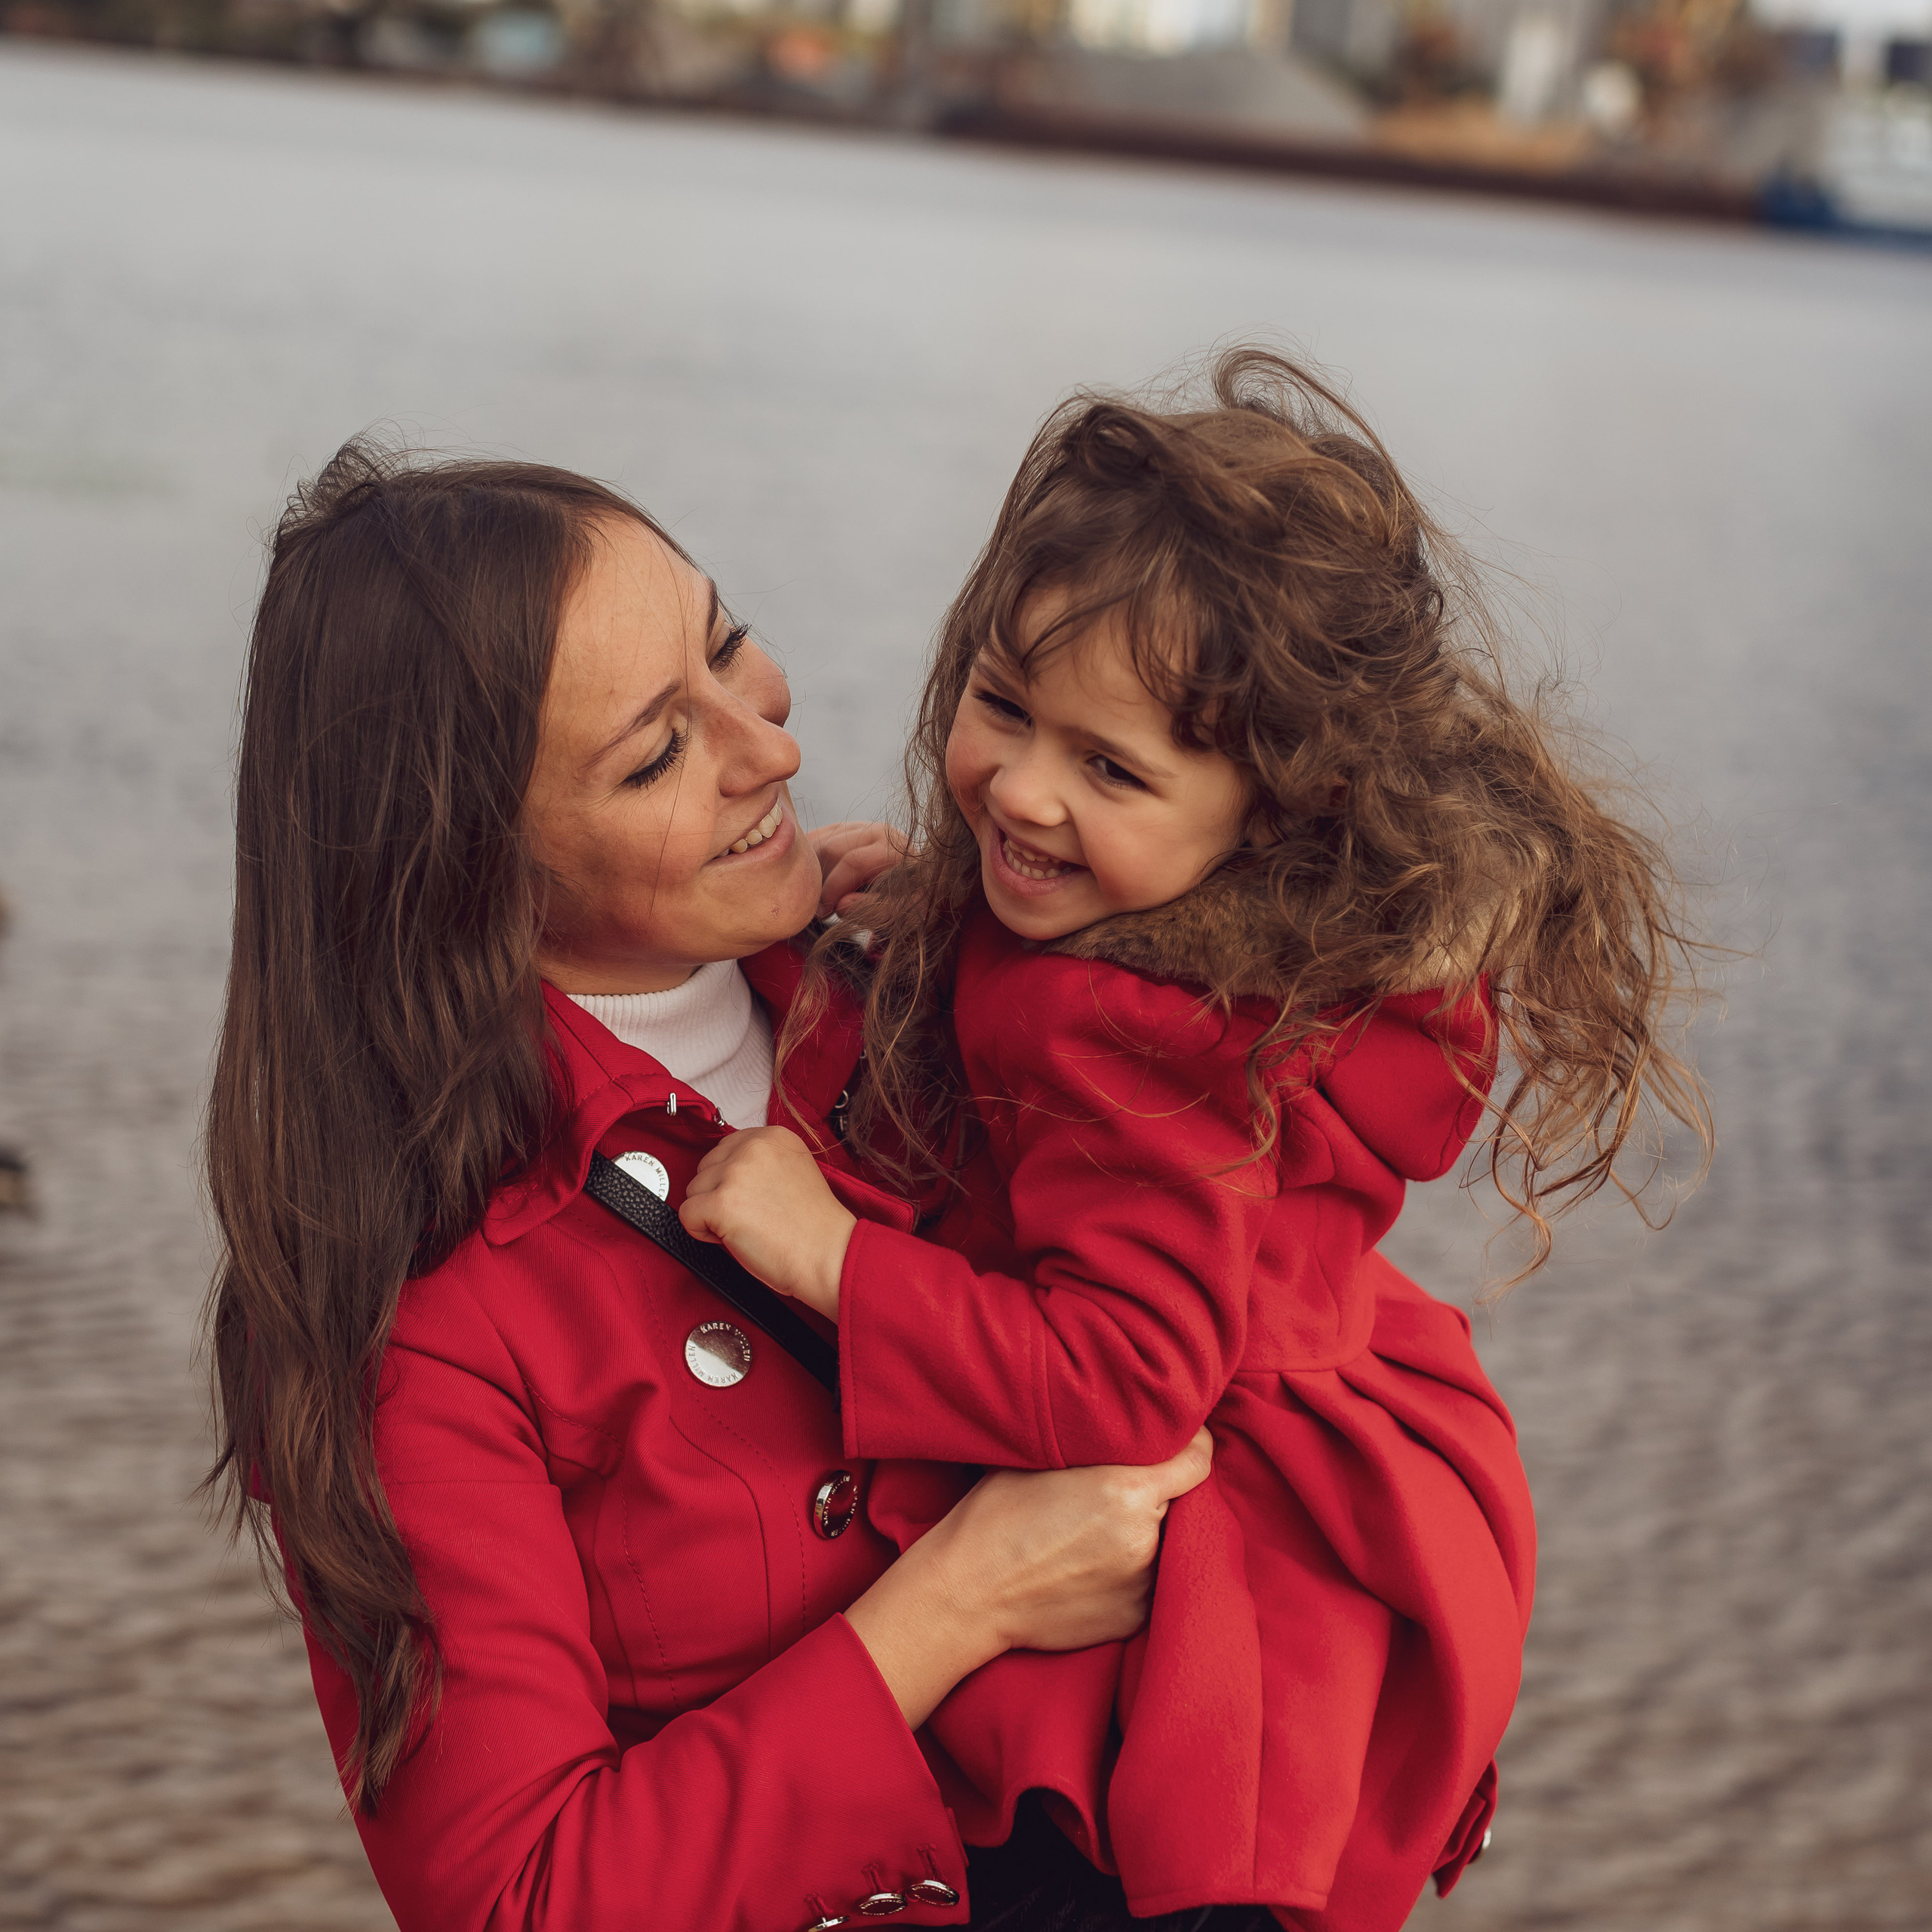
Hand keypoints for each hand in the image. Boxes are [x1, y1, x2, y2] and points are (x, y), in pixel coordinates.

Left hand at [678, 1126, 854, 1319]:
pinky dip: (702, 1232)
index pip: (725, 1149)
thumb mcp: (792, 1172)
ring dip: (710, 1214)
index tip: (752, 1199)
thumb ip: (760, 1164)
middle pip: (706, 1168)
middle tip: (752, 1217)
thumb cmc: (814, 1226)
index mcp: (773, 1136)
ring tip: (747, 1227)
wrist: (829, 1255)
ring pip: (693, 1191)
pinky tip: (733, 1238)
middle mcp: (753, 1147)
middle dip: (718, 1194)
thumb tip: (724, 1173)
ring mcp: (736, 1173)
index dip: (731, 1180)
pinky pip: (687, 1215)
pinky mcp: (721, 1202)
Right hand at [809, 819, 907, 917]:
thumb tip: (841, 905)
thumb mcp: (894, 912)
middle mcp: (877, 831)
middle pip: (831, 848)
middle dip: (819, 880)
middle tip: (819, 906)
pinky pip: (815, 839)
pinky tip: (816, 882)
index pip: (853, 861)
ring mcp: (859, 827)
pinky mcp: (844, 828)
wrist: (908, 887)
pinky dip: (810, 860)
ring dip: (813, 871)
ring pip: (818, 841)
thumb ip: (870, 909)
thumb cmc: (902, 902)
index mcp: (893, 849)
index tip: (823, 911)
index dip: (833, 888)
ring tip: (820, 896)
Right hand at [844, 1430, 1214, 1727]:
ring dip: (1147, 1528)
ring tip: (1098, 1526)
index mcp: (1127, 1492)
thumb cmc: (995, 1514)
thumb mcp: (1046, 1456)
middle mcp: (1145, 1540)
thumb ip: (1103, 1442)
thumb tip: (1139, 1422)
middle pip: (1181, 1499)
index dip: (1192, 1441)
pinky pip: (1151, 1580)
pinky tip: (1090, 1561)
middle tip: (1122, 1481)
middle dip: (1160, 1487)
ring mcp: (1143, 1585)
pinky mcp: (1133, 1618)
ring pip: (1167, 1540)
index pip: (1199, 1458)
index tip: (1178, 1435)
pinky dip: (1133, 1568)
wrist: (967, 1593)